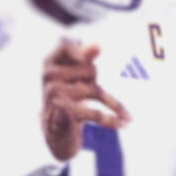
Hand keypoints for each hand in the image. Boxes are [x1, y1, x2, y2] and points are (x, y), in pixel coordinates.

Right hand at [41, 40, 129, 160]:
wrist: (54, 131)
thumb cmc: (67, 95)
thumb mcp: (74, 73)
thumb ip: (85, 56)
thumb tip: (98, 45)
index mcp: (48, 62)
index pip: (64, 44)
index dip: (80, 49)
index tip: (89, 55)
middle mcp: (48, 76)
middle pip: (90, 69)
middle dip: (94, 80)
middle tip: (86, 91)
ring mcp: (55, 94)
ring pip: (95, 90)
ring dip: (113, 104)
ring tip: (126, 116)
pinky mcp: (64, 113)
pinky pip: (95, 113)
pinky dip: (111, 119)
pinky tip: (124, 123)